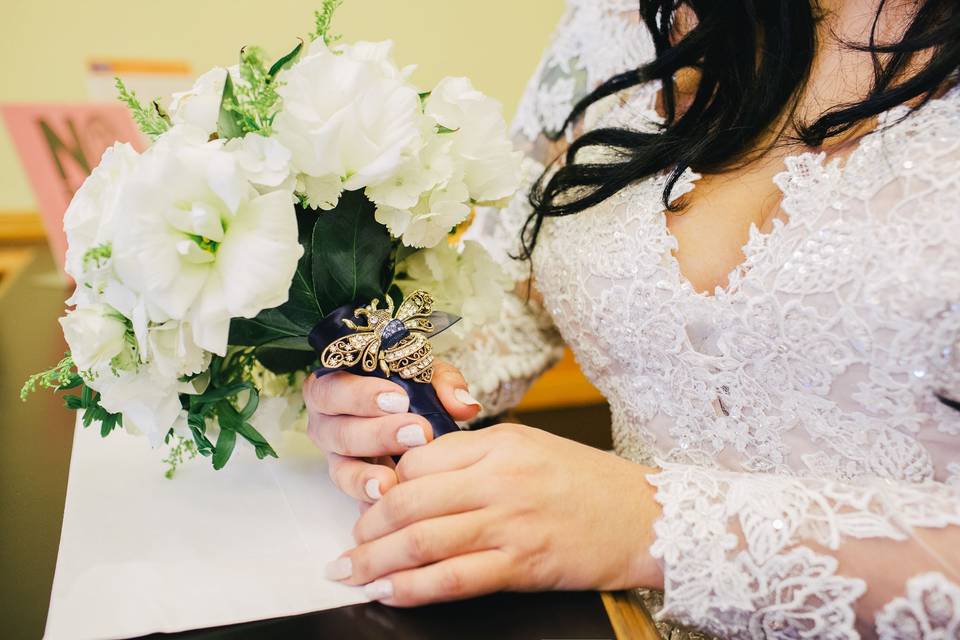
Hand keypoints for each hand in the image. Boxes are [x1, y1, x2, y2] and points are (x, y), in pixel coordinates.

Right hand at [302, 360, 481, 504]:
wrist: (406, 416)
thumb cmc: (409, 388)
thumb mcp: (426, 376)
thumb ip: (443, 383)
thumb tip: (465, 406)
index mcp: (331, 388)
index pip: (334, 390)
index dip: (363, 396)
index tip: (401, 400)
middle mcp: (325, 426)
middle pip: (341, 433)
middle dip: (379, 435)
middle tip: (418, 434)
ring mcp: (336, 460)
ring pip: (343, 471)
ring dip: (368, 477)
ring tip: (393, 483)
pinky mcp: (352, 488)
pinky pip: (355, 500)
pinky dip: (372, 504)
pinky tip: (391, 507)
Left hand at [325, 423, 664, 605]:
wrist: (646, 517)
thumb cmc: (587, 483)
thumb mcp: (530, 448)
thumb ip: (476, 456)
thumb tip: (417, 479)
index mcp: (499, 442)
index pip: (419, 459)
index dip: (385, 485)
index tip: (370, 505)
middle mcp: (499, 477)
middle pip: (408, 500)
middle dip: (366, 527)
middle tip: (349, 545)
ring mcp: (510, 522)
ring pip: (422, 540)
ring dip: (375, 561)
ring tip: (350, 573)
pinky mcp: (523, 564)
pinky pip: (454, 579)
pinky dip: (412, 589)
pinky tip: (389, 594)